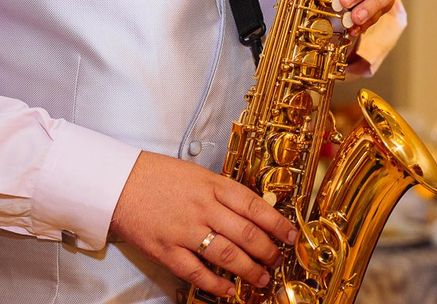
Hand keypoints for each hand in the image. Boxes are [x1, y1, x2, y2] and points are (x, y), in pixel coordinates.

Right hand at [109, 152, 297, 297]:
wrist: (119, 182)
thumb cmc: (160, 176)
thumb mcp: (199, 174)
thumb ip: (224, 193)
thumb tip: (253, 212)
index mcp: (213, 186)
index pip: (255, 206)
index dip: (277, 223)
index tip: (290, 235)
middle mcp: (203, 208)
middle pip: (246, 234)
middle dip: (268, 251)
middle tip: (277, 260)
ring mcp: (185, 230)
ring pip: (227, 255)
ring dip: (249, 270)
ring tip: (261, 278)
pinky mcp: (166, 250)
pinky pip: (196, 272)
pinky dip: (216, 284)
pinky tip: (229, 290)